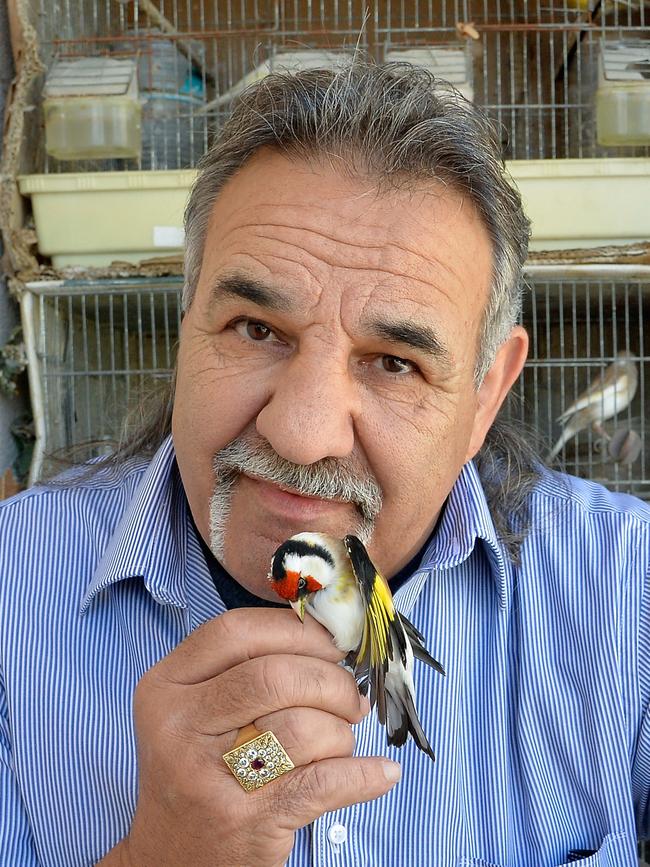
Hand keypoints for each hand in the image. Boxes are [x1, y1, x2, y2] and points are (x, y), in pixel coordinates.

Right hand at [102, 608, 399, 866]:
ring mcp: (208, 776)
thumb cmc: (201, 770)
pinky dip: (363, 775)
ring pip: (303, 727)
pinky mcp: (245, 821)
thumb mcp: (198, 710)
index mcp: (167, 687)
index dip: (295, 629)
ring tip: (340, 742)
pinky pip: (324, 782)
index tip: (333, 641)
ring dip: (341, 732)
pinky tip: (380, 772)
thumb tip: (331, 637)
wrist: (173, 859)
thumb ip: (246, 666)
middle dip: (331, 682)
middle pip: (276, 676)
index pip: (236, 632)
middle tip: (351, 698)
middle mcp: (178, 727)